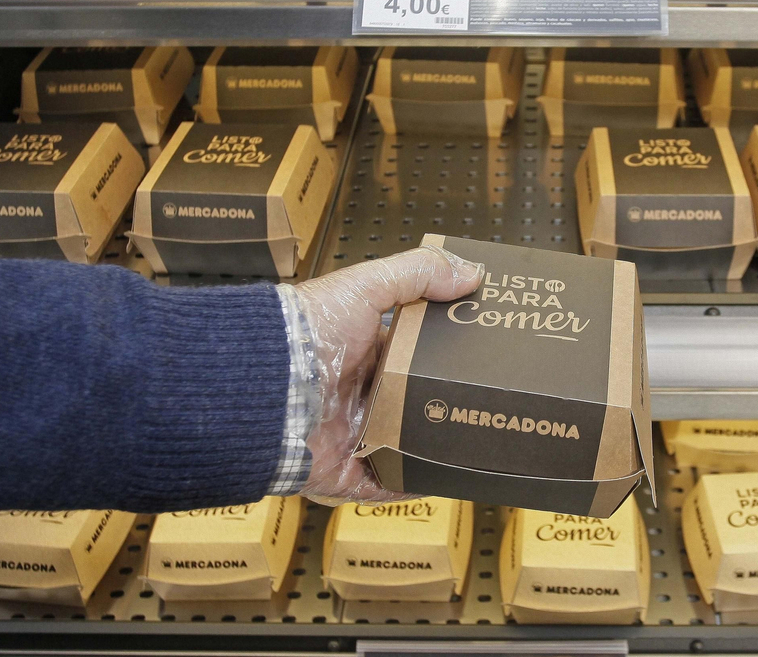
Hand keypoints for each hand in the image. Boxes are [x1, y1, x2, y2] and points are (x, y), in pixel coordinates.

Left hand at [285, 246, 483, 503]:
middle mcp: (356, 393)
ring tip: (472, 444)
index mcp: (361, 350)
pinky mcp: (344, 471)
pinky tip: (438, 480)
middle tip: (485, 403)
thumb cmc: (309, 331)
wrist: (272, 385)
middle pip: (410, 402)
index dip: (443, 354)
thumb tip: (470, 272)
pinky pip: (381, 485)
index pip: (411, 353)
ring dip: (431, 447)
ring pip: (402, 445)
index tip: (479, 356)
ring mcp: (350, 434)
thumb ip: (418, 273)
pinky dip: (407, 486)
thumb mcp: (366, 286)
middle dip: (442, 404)